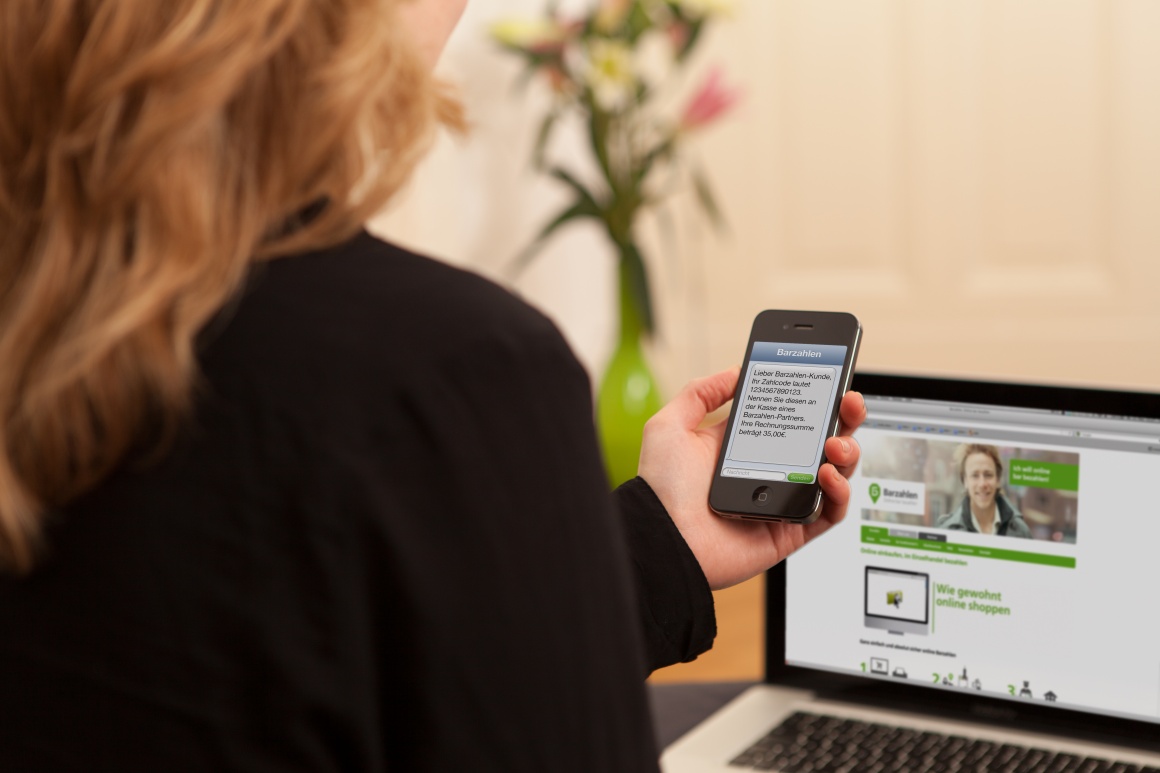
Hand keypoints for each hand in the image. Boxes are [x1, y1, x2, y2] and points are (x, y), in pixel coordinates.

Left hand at [638, 368, 865, 590]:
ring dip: (846, 452)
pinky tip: (827, 474)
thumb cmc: (661, 489)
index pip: (790, 416)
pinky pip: (829, 513)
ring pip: (833, 473)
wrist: (663, 538)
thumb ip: (702, 392)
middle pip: (820, 439)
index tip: (829, 376)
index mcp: (744, 445)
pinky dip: (839, 492)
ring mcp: (781, 500)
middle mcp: (768, 470)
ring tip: (834, 443)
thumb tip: (736, 370)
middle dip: (842, 417)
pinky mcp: (791, 531)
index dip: (814, 397)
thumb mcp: (671, 425)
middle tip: (848, 401)